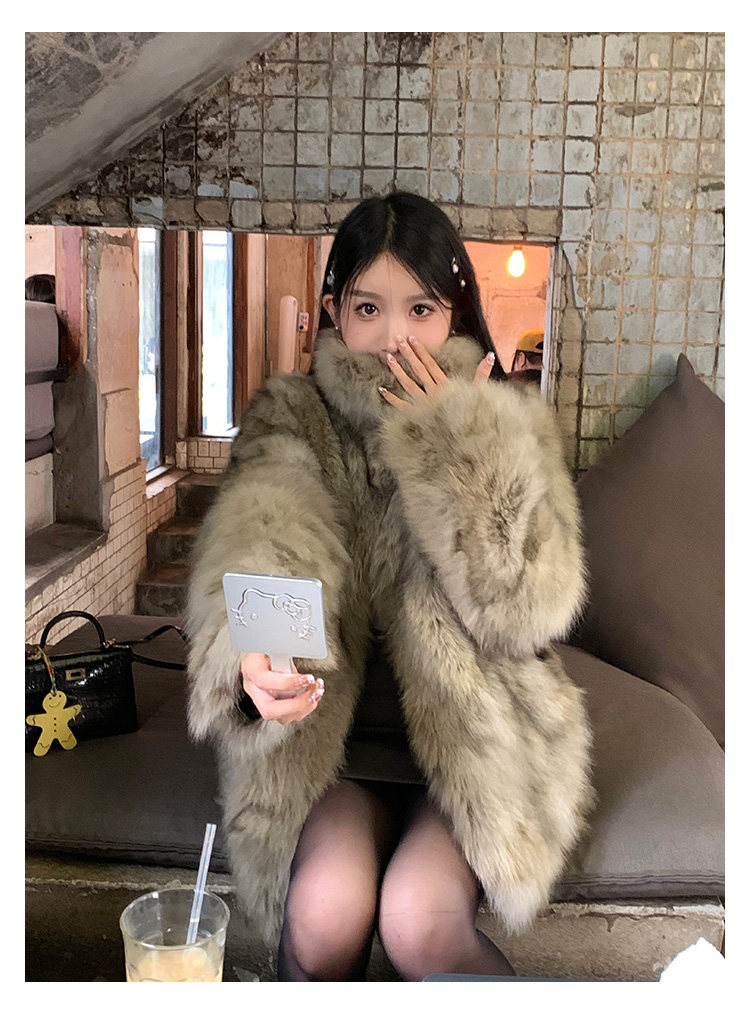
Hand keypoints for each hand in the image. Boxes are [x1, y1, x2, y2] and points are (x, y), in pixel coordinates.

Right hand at [240, 652, 323, 724]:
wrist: (262, 650)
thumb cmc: (268, 645)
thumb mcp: (274, 642)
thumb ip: (284, 648)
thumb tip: (301, 648)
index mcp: (251, 669)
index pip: (264, 681)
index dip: (287, 683)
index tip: (307, 678)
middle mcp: (254, 688)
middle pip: (269, 709)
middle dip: (296, 704)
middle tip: (313, 693)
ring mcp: (262, 698)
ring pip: (280, 717)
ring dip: (304, 707)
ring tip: (317, 691)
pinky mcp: (274, 704)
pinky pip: (289, 714)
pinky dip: (305, 707)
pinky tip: (312, 694)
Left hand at [379, 334, 494, 413]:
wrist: (463, 442)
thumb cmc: (471, 416)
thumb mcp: (478, 393)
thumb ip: (482, 374)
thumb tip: (491, 356)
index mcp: (446, 386)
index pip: (431, 365)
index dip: (421, 351)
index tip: (411, 339)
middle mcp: (433, 393)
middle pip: (418, 370)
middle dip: (407, 354)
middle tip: (397, 340)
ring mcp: (424, 405)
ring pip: (408, 385)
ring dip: (397, 372)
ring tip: (387, 358)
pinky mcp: (418, 417)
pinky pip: (402, 407)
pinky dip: (392, 399)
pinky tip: (382, 390)